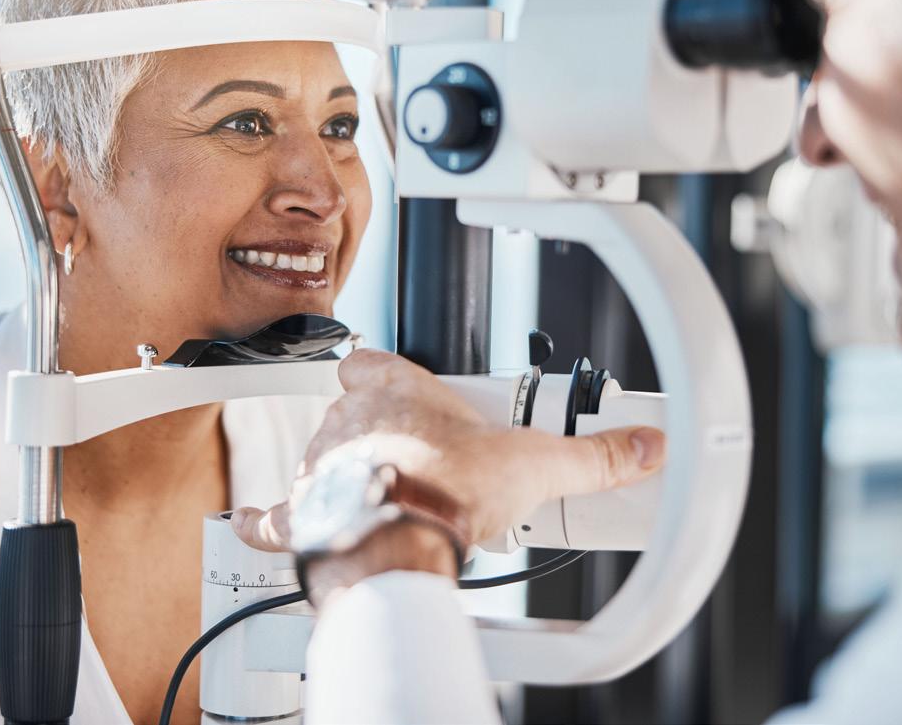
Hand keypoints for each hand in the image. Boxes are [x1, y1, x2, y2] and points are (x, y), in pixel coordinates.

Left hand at [230, 349, 664, 560]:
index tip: (399, 386)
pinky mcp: (303, 515)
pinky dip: (269, 519)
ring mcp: (320, 466)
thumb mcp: (539, 463)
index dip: (382, 371)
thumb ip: (595, 454)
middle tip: (412, 460)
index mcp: (399, 393)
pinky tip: (257, 521)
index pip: (373, 361)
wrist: (404, 539)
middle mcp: (351, 421)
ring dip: (338, 472)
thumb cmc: (454, 489)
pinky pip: (274, 514)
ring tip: (377, 498)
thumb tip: (645, 445)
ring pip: (318, 456)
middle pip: (350, 411)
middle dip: (374, 431)